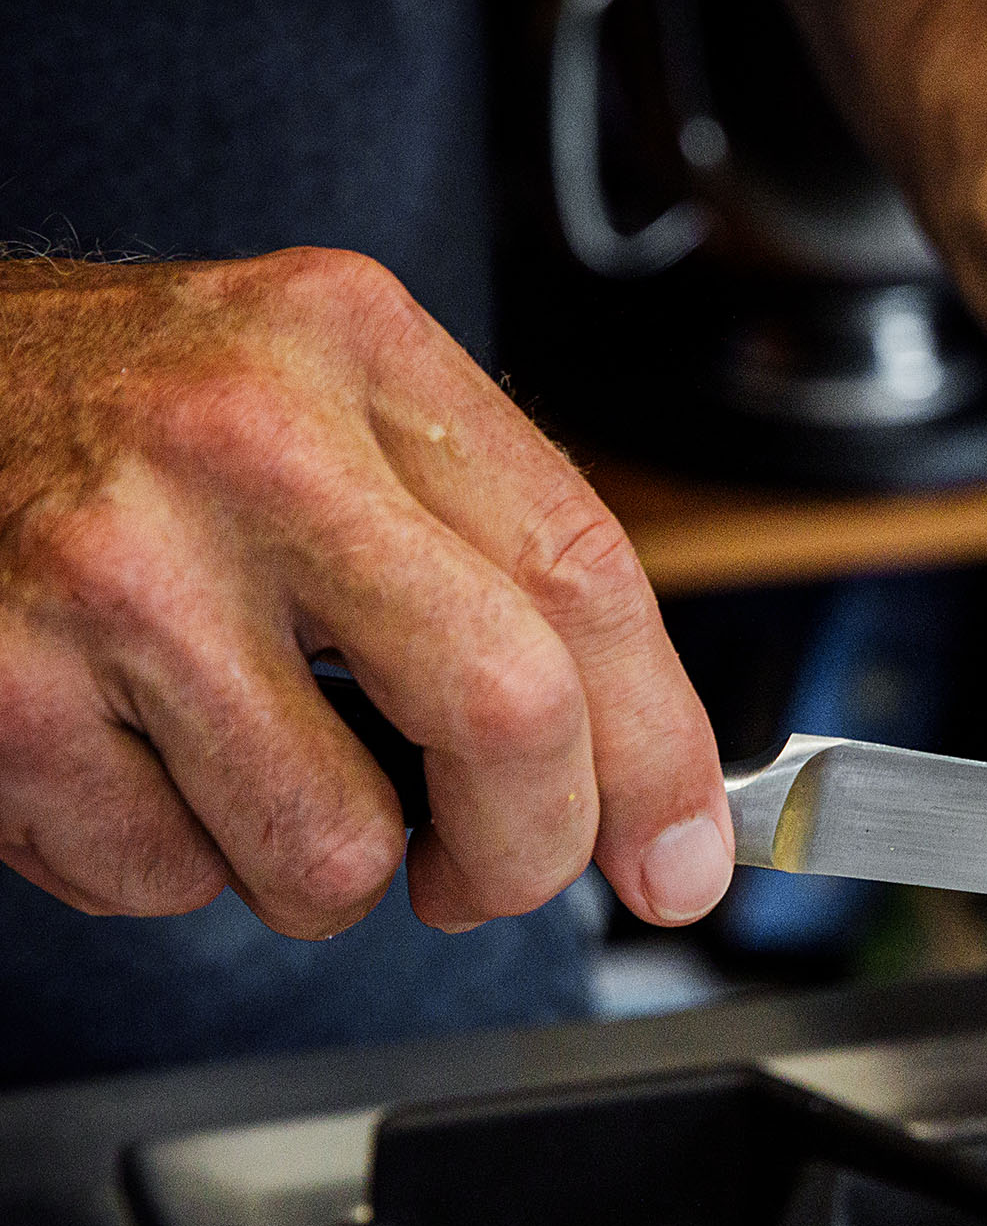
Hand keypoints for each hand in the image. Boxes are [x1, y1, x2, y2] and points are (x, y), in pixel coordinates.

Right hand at [0, 251, 731, 936]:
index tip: (680, 852)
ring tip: (247, 767)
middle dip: (526, 849)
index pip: (584, 575)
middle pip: (507, 714)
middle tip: (485, 869)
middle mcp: (240, 442)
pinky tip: (126, 755)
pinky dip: (167, 859)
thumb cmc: (110, 418)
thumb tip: (644, 795)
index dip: (661, 749)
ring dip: (320, 870)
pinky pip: (168, 878)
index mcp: (351, 348)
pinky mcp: (2, 696)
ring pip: (336, 850)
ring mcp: (111, 570)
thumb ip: (485, 562)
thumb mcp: (315, 407)